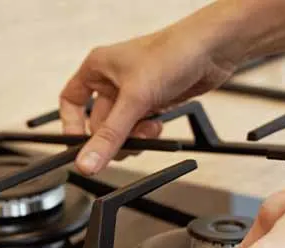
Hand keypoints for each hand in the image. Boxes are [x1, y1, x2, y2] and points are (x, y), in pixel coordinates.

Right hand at [60, 17, 238, 174]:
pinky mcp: (153, 101)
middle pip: (99, 122)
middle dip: (113, 137)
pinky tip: (158, 126)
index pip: (71, 101)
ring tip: (147, 129)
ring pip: (121, 129)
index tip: (79, 147)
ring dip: (134, 136)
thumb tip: (87, 162)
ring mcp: (133, 92)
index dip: (72, 126)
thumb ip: (110, 135)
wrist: (213, 49)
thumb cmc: (173, 52)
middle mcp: (113, 79)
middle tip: (124, 144)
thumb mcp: (135, 99)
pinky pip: (140, 127)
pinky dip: (148, 133)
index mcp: (98, 67)